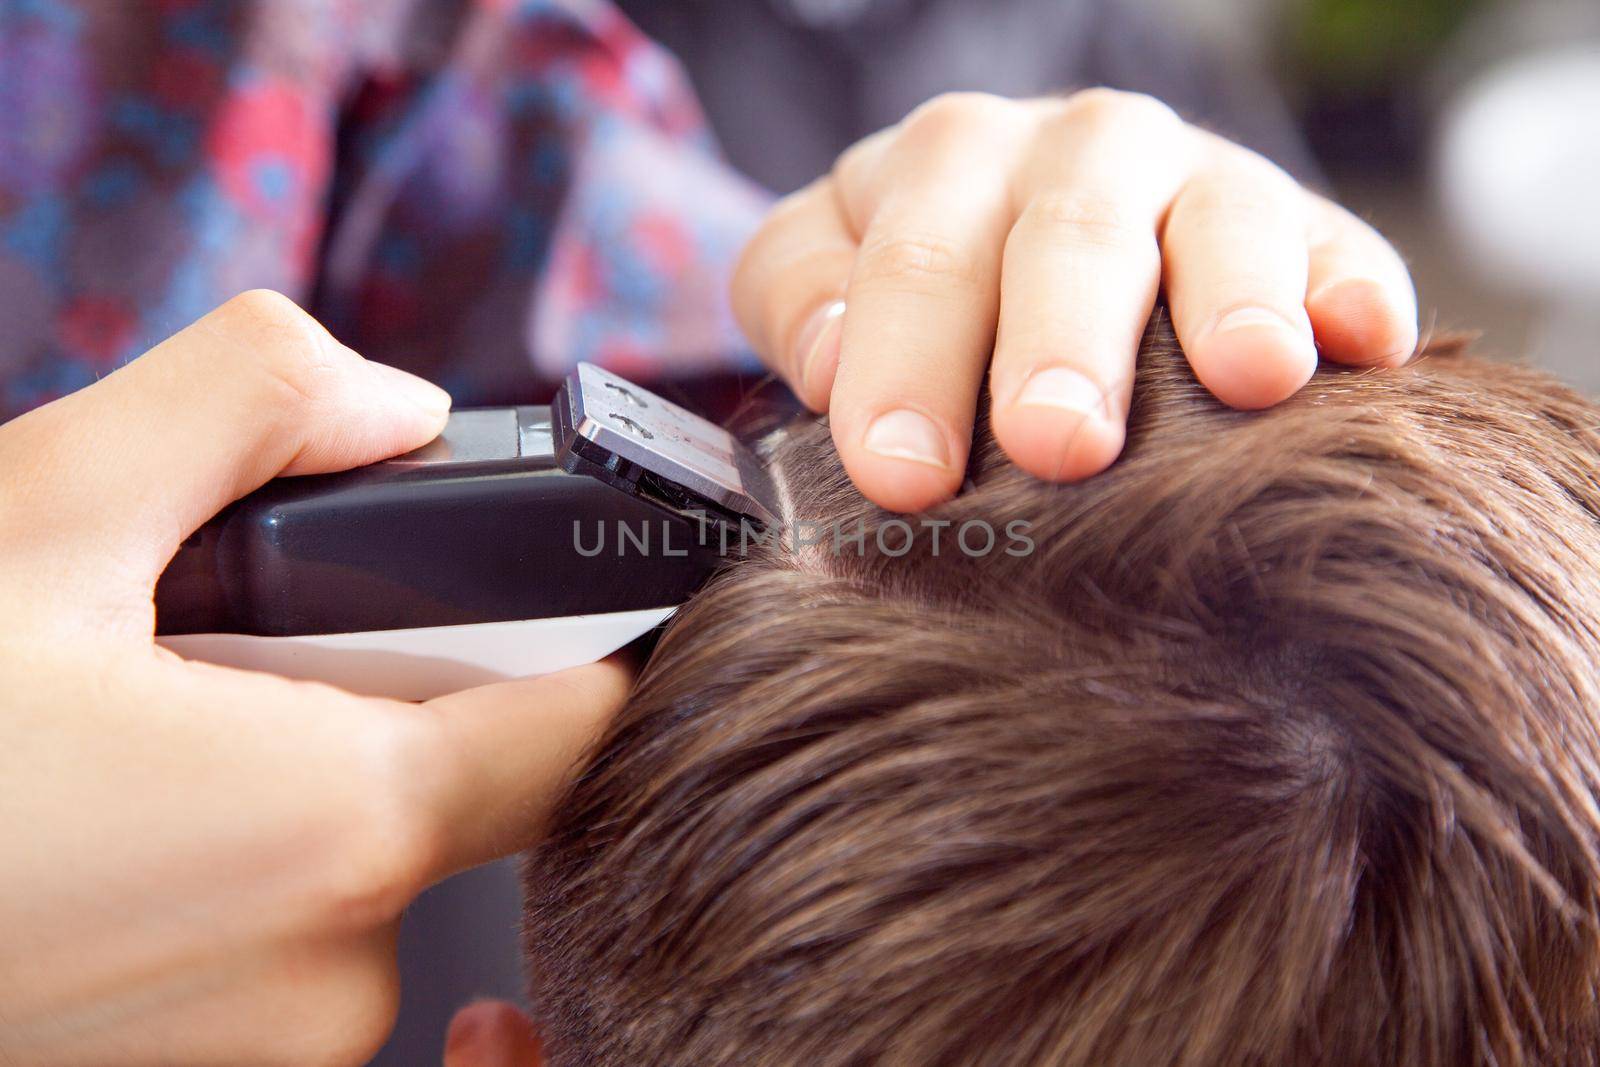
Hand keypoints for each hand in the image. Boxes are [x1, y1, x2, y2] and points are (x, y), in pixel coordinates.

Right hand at [0, 292, 633, 1066]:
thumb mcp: (43, 510)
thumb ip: (251, 404)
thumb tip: (400, 409)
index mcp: (335, 828)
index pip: (587, 729)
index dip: (588, 645)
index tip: (557, 592)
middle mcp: (330, 976)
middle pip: (471, 789)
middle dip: (394, 694)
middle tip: (240, 640)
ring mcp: (266, 1053)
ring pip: (370, 863)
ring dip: (301, 775)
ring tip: (143, 728)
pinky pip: (289, 935)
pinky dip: (241, 859)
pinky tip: (118, 812)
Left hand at [733, 89, 1417, 511]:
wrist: (1044, 236)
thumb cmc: (929, 295)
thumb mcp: (831, 279)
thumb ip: (805, 306)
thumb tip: (828, 364)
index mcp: (944, 166)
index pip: (913, 259)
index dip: (902, 363)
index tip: (901, 474)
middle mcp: (1071, 152)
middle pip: (1065, 235)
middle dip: (1060, 341)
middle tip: (1057, 444)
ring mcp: (1194, 180)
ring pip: (1213, 218)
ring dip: (1231, 296)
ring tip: (1247, 376)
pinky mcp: (1302, 225)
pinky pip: (1338, 243)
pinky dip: (1350, 289)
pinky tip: (1363, 344)